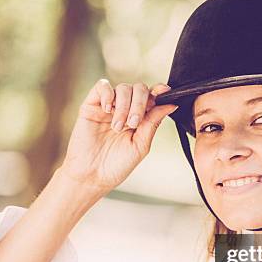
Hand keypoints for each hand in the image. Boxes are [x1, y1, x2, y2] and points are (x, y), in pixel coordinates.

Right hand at [59, 79, 177, 194]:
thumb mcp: (140, 145)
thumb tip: (171, 105)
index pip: (152, 97)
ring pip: (123, 88)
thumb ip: (153, 123)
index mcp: (140, 119)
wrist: (92, 176)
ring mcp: (108, 106)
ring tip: (117, 127)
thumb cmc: (116, 165)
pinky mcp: (91, 105)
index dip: (159, 91)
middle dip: (140, 104)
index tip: (164, 91)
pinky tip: (108, 110)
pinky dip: (108, 95)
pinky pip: (102, 86)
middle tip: (133, 123)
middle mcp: (125, 110)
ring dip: (124, 106)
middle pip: (139, 89)